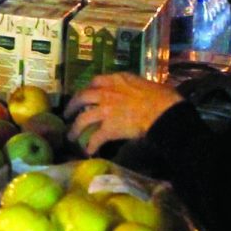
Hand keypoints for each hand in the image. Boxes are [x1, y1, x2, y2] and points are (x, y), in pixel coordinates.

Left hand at [64, 74, 181, 153]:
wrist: (164, 113)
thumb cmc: (163, 98)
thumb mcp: (146, 84)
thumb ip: (135, 87)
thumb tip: (138, 92)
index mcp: (117, 80)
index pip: (96, 81)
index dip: (88, 88)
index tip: (85, 94)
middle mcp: (107, 93)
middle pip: (82, 97)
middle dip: (72, 106)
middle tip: (67, 113)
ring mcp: (105, 110)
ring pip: (83, 119)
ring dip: (75, 129)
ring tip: (71, 136)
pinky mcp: (108, 128)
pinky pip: (95, 138)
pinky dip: (90, 146)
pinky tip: (88, 151)